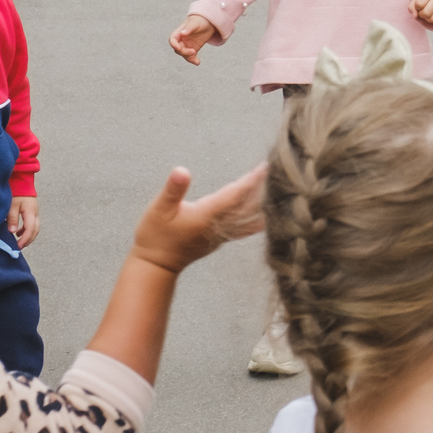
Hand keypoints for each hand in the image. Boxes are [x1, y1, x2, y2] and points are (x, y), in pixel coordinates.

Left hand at [8, 193, 39, 248]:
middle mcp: (36, 213)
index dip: (25, 239)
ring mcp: (35, 213)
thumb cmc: (15, 193)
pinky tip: (19, 233)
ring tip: (19, 242)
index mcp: (31, 212)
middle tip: (19, 247)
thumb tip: (13, 232)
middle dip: (28, 240)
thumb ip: (12, 218)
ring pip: (36, 228)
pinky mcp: (33, 212)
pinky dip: (27, 231)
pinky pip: (33, 225)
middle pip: (36, 230)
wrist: (21, 183)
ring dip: (28, 236)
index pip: (30, 229)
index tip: (18, 246)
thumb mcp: (11, 206)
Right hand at [128, 163, 266, 273]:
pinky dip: (257, 219)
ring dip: (262, 204)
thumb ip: (173, 190)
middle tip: (276, 171)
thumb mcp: (159, 208)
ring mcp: (221, 235)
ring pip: (249, 218)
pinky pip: (245, 228)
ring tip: (275, 189)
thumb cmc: (155, 235)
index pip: (236, 195)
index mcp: (207, 215)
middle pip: (248, 206)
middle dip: (262, 188)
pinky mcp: (220, 240)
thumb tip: (182, 170)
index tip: (265, 166)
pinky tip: (267, 216)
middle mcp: (218, 226)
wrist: (156, 266)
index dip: (251, 180)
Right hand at [168, 14, 216, 64]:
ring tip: (196, 60)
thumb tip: (182, 33)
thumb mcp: (195, 23)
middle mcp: (181, 40)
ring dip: (189, 58)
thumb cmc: (200, 20)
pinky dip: (193, 60)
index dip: (173, 45)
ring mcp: (187, 45)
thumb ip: (188, 28)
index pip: (172, 39)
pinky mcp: (193, 48)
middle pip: (178, 49)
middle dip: (184, 52)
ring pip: (184, 54)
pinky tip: (197, 62)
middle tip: (193, 51)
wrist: (209, 22)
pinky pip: (191, 56)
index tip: (178, 48)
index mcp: (179, 32)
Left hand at [410, 0, 432, 29]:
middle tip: (423, 11)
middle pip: (426, 13)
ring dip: (428, 19)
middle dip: (422, 15)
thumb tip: (415, 16)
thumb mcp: (415, 0)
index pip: (419, 4)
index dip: (417, 7)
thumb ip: (411, 7)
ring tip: (429, 14)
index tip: (419, 5)